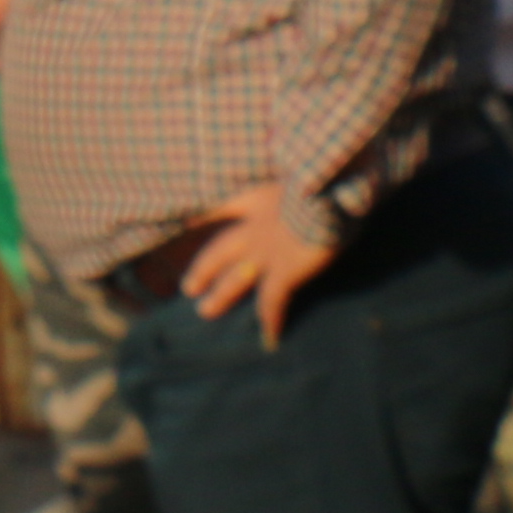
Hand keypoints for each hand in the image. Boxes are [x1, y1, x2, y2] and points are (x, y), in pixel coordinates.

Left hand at [175, 181, 339, 343]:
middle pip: (218, 252)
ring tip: (205, 312)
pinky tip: (269, 340)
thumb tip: (306, 180)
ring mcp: (266, 253)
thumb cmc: (324, 176)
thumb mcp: (300, 172)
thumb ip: (295, 181)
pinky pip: (273, 302)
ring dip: (220, 296)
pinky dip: (271, 321)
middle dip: (202, 270)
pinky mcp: (284, 272)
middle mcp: (255, 228)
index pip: (219, 207)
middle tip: (188, 288)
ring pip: (234, 280)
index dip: (199, 216)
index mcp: (258, 198)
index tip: (182, 225)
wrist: (330, 192)